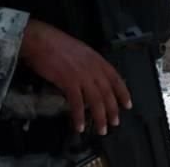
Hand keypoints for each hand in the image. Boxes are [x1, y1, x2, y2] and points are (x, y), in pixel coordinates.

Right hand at [18, 19, 131, 134]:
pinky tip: (79, 126)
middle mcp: (94, 68)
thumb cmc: (58, 45)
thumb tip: (93, 79)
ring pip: (96, 100)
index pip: (116, 78)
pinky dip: (79, 116)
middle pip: (107, 92)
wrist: (41, 40)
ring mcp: (82, 75)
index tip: (128, 105)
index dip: (123, 93)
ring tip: (101, 129)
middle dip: (113, 109)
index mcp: (98, 60)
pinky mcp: (68, 82)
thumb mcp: (82, 51)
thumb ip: (90, 64)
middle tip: (115, 123)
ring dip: (99, 117)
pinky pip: (77, 103)